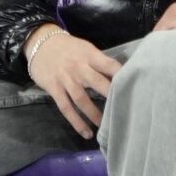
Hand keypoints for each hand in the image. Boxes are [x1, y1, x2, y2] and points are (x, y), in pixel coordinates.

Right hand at [23, 25, 120, 139]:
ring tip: (106, 128)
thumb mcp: (86, 49)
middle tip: (126, 112)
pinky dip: (76, 122)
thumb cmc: (69, 48)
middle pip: (98, 83)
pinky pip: (66, 108)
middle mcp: (78, 67)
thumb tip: (121, 77)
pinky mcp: (54, 88)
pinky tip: (86, 132)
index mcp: (90, 55)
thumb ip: (100, 62)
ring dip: (95, 115)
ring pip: (82, 100)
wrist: (40, 42)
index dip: (122, 76)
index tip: (136, 89)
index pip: (110, 65)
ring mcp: (65, 79)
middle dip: (111, 97)